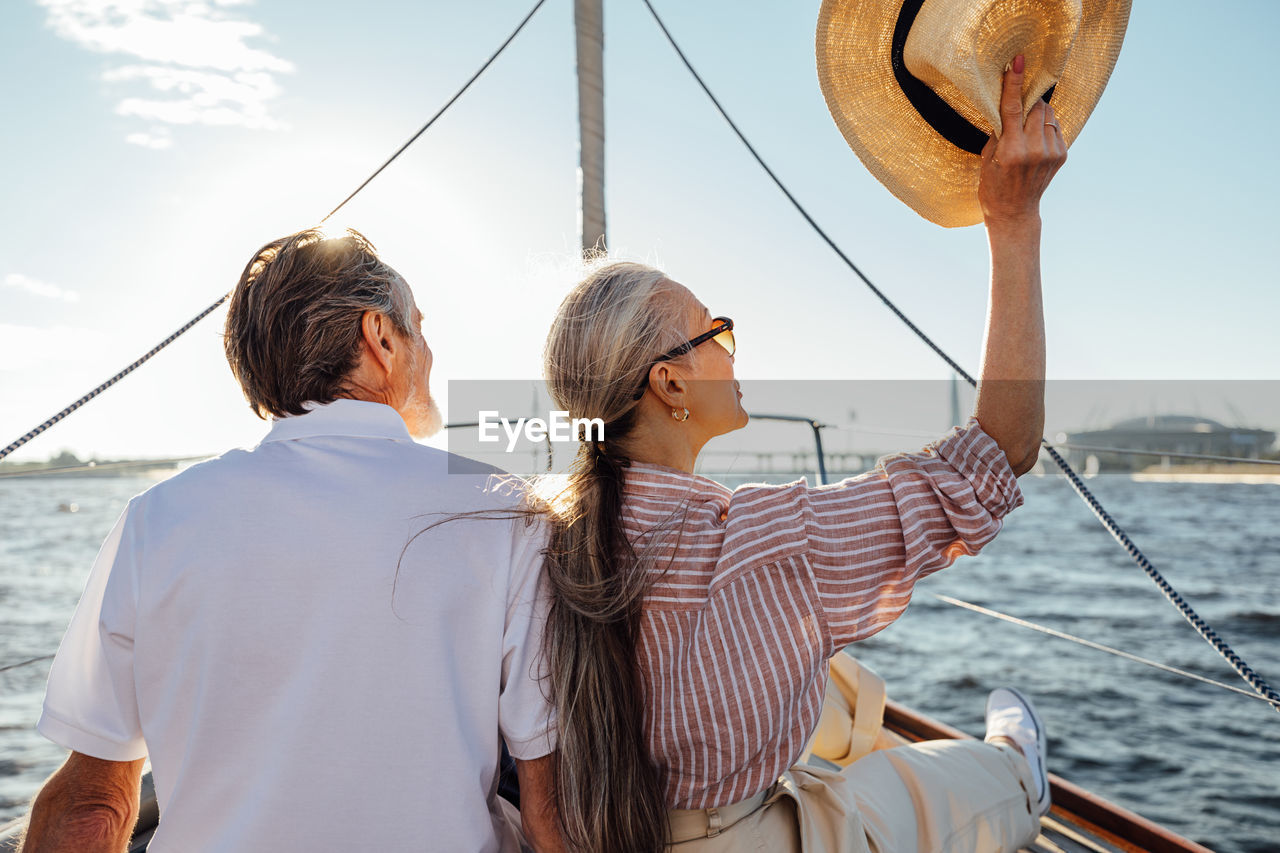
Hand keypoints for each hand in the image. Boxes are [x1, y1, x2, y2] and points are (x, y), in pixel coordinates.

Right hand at [978, 54, 1066, 227]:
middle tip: (1018, 102)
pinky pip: (1054, 125)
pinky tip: (1033, 138)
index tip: (1019, 61)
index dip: (1016, 83)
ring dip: (1036, 112)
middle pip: (1035, 106)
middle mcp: (1035, 150)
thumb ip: (999, 130)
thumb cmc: (993, 184)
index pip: (1014, 108)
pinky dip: (1044, 125)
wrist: (1014, 211)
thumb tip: (1008, 103)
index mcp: (1012, 151)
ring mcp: (1051, 153)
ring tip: (1024, 128)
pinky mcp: (1062, 154)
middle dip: (1027, 100)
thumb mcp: (987, 158)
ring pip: (1047, 114)